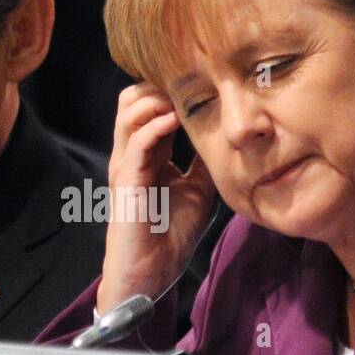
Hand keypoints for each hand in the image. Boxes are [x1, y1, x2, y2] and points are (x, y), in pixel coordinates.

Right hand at [95, 83, 216, 313]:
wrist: (150, 273)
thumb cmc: (170, 236)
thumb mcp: (198, 191)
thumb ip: (204, 162)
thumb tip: (228, 137)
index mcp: (148, 155)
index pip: (151, 106)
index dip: (171, 90)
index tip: (204, 82)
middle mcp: (132, 153)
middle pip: (133, 98)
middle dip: (159, 84)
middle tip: (191, 84)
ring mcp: (126, 163)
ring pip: (129, 109)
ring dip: (156, 97)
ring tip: (184, 96)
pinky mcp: (126, 179)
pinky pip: (137, 140)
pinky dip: (156, 124)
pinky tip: (176, 118)